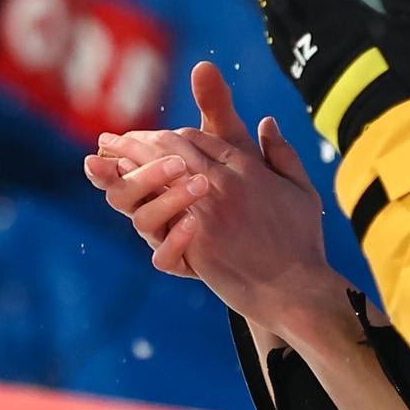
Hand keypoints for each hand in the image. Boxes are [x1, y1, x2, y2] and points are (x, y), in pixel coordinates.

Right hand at [84, 60, 251, 275]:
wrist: (279, 254)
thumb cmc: (249, 192)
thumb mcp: (234, 147)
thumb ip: (216, 108)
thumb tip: (204, 64)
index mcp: (159, 180)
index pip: (127, 162)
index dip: (118, 150)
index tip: (110, 139)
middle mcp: (157, 209)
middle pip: (123, 194)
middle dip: (141, 173)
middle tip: (176, 162)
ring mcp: (168, 238)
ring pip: (142, 223)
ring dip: (165, 200)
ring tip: (199, 186)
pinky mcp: (186, 265)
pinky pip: (164, 259)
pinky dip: (175, 241)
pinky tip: (195, 224)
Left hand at [103, 115, 349, 341]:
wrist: (294, 288)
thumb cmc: (301, 243)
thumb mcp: (301, 190)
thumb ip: (282, 153)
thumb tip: (267, 121)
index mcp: (247, 167)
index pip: (198, 137)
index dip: (170, 135)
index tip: (152, 137)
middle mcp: (224, 182)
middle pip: (172, 148)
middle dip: (140, 140)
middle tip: (114, 139)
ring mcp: (207, 209)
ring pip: (159, 172)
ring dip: (130, 160)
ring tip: (109, 156)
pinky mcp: (196, 238)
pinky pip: (159, 212)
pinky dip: (137, 196)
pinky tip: (119, 190)